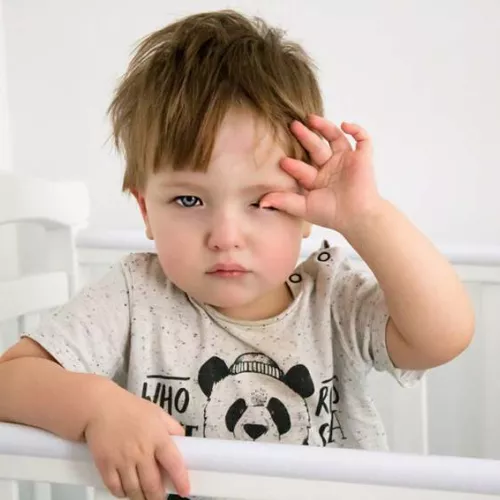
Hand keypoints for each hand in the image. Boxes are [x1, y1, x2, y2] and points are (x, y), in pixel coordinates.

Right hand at [84, 385, 188, 499]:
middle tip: (160, 498)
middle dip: (158, 497)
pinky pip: (115, 488)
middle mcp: (142, 451)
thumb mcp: (157, 413)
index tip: (185, 492)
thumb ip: (172, 428)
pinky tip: (127, 491)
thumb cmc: (131, 409)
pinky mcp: (105, 465)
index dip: (181, 480)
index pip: (174, 463)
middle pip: (153, 484)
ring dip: (141, 498)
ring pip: (134, 491)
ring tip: (145, 496)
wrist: (100, 407)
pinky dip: (122, 494)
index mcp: (158, 437)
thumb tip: (183, 442)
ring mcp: (122, 460)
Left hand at [260, 115, 382, 233]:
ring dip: (325, 127)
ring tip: (312, 118)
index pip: (302, 167)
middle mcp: (330, 167)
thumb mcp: (304, 208)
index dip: (293, 164)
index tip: (282, 161)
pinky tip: (345, 125)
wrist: (358, 218)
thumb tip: (261, 202)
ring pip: (335, 138)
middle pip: (316, 147)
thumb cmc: (332, 215)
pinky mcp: (362, 157)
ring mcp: (346, 161)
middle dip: (305, 137)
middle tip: (293, 125)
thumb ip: (284, 202)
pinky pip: (362, 139)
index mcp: (317, 179)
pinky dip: (356, 129)